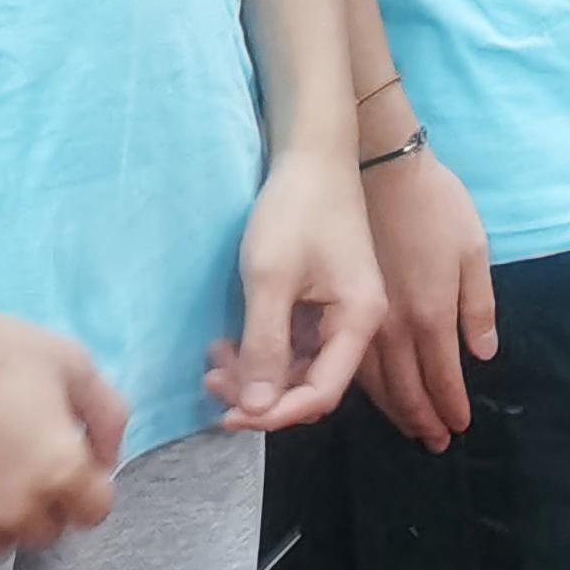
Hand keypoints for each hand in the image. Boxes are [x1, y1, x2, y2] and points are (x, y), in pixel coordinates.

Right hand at [0, 296, 127, 556]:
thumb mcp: (73, 366)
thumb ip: (107, 416)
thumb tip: (107, 460)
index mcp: (61, 473)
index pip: (93, 512)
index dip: (86, 488)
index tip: (68, 466)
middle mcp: (15, 511)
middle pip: (46, 531)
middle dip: (43, 503)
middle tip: (19, 462)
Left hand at [202, 144, 381, 432]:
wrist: (311, 154)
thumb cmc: (295, 211)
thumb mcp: (270, 279)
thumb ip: (265, 347)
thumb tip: (255, 409)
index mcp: (358, 320)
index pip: (321, 393)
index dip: (275, 414)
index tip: (228, 415)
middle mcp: (357, 322)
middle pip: (311, 384)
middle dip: (260, 394)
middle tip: (211, 381)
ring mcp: (340, 311)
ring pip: (298, 367)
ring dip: (255, 373)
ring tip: (213, 360)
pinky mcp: (322, 300)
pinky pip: (293, 343)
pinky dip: (261, 350)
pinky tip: (229, 341)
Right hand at [352, 144, 495, 449]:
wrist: (373, 167)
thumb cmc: (432, 203)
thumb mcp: (472, 248)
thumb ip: (477, 306)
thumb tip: (482, 354)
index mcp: (429, 313)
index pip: (439, 378)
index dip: (447, 407)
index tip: (455, 430)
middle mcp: (391, 327)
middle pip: (404, 389)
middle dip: (420, 419)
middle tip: (433, 442)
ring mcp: (360, 319)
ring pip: (373, 382)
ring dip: (392, 409)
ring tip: (408, 427)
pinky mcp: (335, 305)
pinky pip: (349, 361)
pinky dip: (364, 386)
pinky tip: (369, 393)